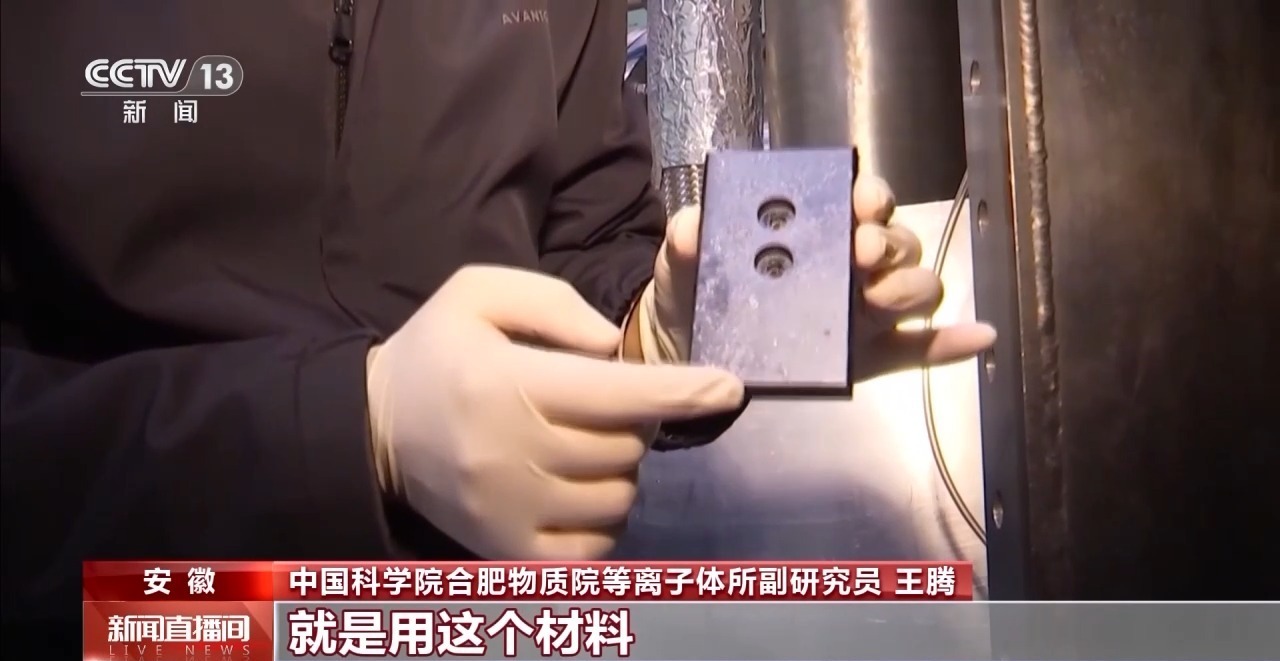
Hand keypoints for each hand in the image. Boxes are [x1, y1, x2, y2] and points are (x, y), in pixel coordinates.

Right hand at [366, 266, 743, 559]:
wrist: (371, 430)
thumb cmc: (436, 354)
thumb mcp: (478, 294)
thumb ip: (552, 304)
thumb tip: (612, 348)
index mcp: (509, 385)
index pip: (616, 394)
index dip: (680, 392)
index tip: (728, 388)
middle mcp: (511, 455)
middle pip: (626, 448)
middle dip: (632, 423)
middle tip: (594, 407)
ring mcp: (510, 512)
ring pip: (618, 499)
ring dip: (618, 471)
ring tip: (579, 448)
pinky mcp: (507, 551)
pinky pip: (594, 547)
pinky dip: (601, 520)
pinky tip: (573, 491)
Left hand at [633, 175, 996, 380]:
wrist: (689, 351)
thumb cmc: (698, 291)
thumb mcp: (685, 260)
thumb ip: (689, 239)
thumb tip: (690, 228)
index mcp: (819, 230)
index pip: (862, 201)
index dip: (869, 196)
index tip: (856, 203)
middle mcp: (854, 265)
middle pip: (897, 242)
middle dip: (887, 241)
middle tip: (860, 253)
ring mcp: (867, 312)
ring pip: (915, 289)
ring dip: (909, 286)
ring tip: (881, 298)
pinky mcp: (871, 356)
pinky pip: (921, 349)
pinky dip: (953, 344)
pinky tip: (976, 339)